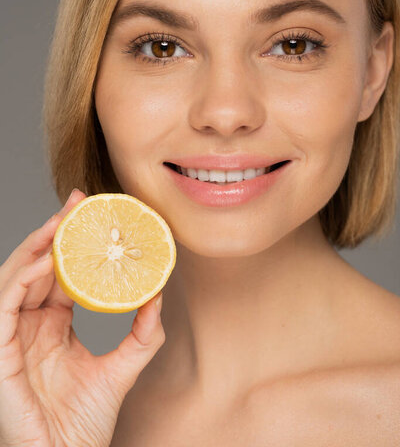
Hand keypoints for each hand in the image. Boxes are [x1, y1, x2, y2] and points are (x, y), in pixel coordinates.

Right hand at [0, 189, 164, 446]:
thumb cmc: (84, 422)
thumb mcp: (123, 366)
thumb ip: (143, 331)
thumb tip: (160, 293)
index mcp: (51, 325)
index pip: (61, 273)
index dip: (75, 243)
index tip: (95, 215)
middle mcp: (28, 324)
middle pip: (38, 265)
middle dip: (56, 231)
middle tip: (79, 203)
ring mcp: (10, 335)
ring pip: (17, 274)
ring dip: (39, 244)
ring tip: (65, 220)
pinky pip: (5, 302)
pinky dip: (23, 276)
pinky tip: (49, 260)